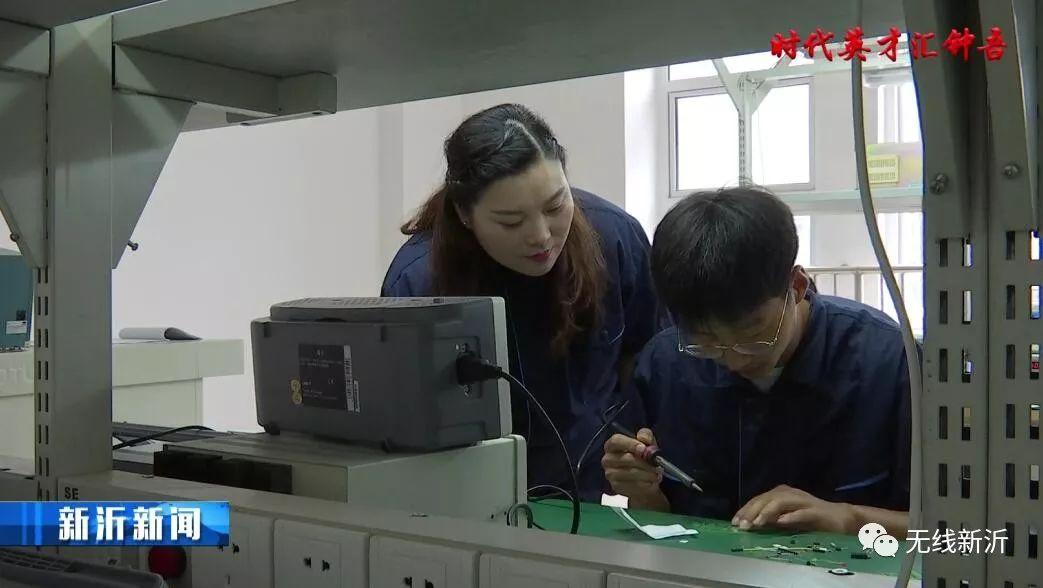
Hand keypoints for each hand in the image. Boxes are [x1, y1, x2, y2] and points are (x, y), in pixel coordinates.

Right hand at [601, 428, 665, 506]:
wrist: (642, 479)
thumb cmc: (642, 457)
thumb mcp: (647, 443)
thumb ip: (645, 436)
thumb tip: (643, 438)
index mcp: (612, 445)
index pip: (616, 441)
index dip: (630, 444)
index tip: (644, 449)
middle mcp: (607, 459)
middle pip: (626, 458)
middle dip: (645, 463)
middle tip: (657, 466)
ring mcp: (610, 474)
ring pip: (631, 473)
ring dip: (647, 474)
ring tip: (657, 475)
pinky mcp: (616, 487)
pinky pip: (632, 485)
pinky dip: (645, 484)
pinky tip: (651, 483)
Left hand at [732, 484, 858, 534]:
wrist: (841, 519)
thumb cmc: (810, 519)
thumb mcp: (785, 518)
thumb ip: (769, 519)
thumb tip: (748, 525)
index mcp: (781, 494)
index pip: (759, 499)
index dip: (746, 510)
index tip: (734, 522)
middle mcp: (791, 494)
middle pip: (767, 499)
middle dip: (752, 512)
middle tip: (742, 525)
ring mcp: (804, 501)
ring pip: (781, 502)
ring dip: (767, 512)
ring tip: (756, 524)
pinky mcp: (816, 512)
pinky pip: (801, 513)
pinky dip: (790, 517)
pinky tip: (780, 523)